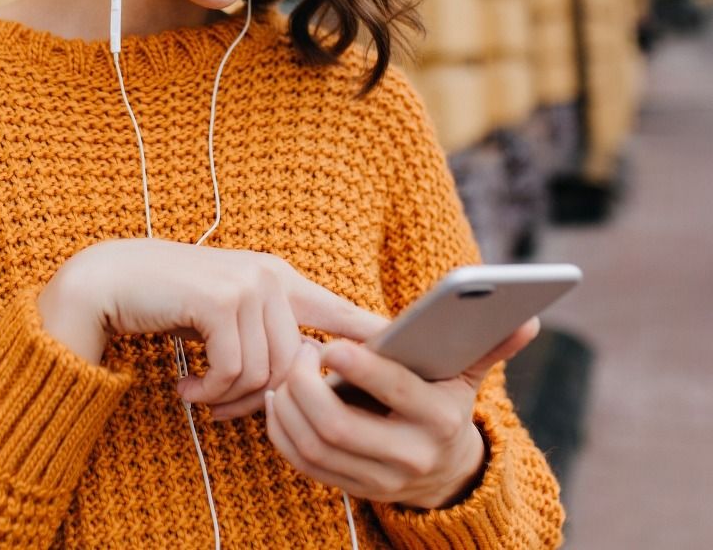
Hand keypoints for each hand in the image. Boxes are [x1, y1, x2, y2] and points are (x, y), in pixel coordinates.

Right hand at [37, 239, 385, 416]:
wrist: (111, 282)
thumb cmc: (168, 301)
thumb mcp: (223, 319)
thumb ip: (262, 339)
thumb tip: (293, 383)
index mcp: (277, 277)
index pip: (338, 310)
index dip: (374, 336)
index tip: (408, 355)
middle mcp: (269, 276)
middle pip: (296, 362)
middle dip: (264, 395)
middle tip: (222, 405)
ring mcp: (246, 284)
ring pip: (267, 370)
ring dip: (230, 395)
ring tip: (200, 393)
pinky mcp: (220, 299)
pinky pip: (235, 369)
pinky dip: (211, 389)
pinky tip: (187, 385)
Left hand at [264, 318, 539, 508]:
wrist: (444, 474)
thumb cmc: (446, 403)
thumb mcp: (469, 376)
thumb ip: (490, 344)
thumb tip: (528, 318)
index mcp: (438, 419)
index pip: (396, 392)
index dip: (360, 367)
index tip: (330, 344)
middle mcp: (408, 456)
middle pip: (339, 426)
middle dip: (306, 386)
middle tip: (296, 352)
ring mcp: (377, 479)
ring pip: (314, 447)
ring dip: (288, 406)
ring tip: (284, 370)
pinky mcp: (350, 488)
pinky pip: (303, 464)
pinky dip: (282, 431)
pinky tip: (278, 400)